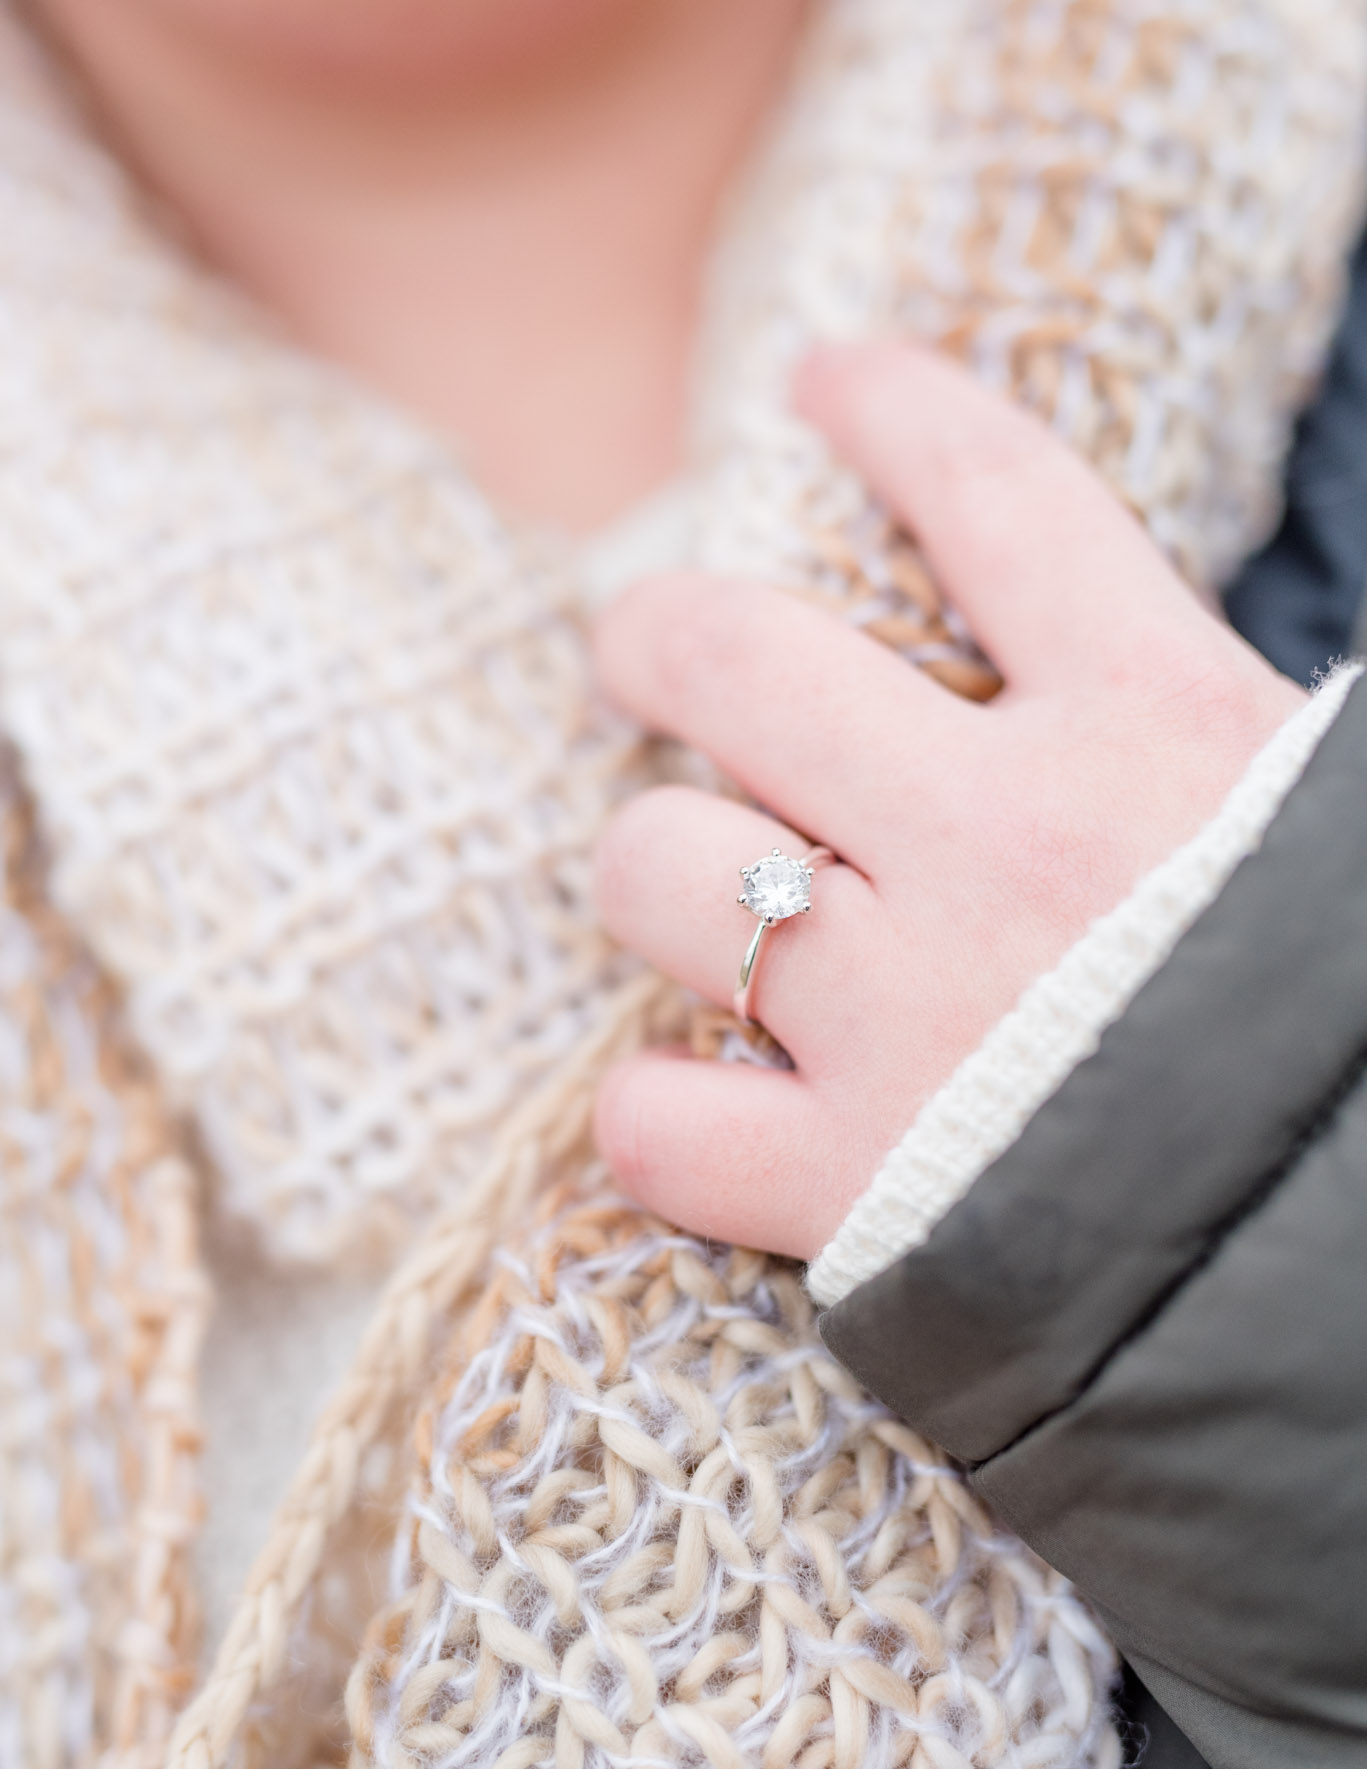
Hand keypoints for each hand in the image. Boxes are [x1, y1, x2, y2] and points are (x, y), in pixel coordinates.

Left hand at [592, 343, 1300, 1258]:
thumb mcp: (1335, 834)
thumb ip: (1226, 750)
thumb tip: (1149, 694)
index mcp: (1158, 728)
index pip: (998, 495)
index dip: (893, 415)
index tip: (829, 382)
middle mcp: (1004, 842)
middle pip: (742, 660)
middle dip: (660, 636)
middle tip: (642, 651)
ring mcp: (909, 1012)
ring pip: (662, 870)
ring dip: (649, 869)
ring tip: (675, 888)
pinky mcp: (849, 1188)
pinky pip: (656, 1126)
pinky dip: (658, 1116)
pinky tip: (697, 1106)